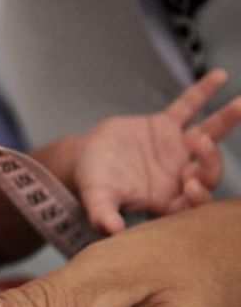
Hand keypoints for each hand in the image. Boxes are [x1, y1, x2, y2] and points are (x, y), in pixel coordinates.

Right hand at [75, 69, 240, 233]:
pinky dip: (202, 92)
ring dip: (224, 122)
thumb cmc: (91, 185)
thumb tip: (112, 230)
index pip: (193, 203)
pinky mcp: (166, 126)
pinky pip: (188, 107)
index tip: (190, 186)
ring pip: (208, 136)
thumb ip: (104, 215)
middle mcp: (177, 176)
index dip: (199, 196)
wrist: (81, 159)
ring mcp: (175, 149)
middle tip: (202, 145)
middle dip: (211, 160)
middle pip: (208, 171)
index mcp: (166, 200)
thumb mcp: (96, 201)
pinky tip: (219, 77)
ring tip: (239, 105)